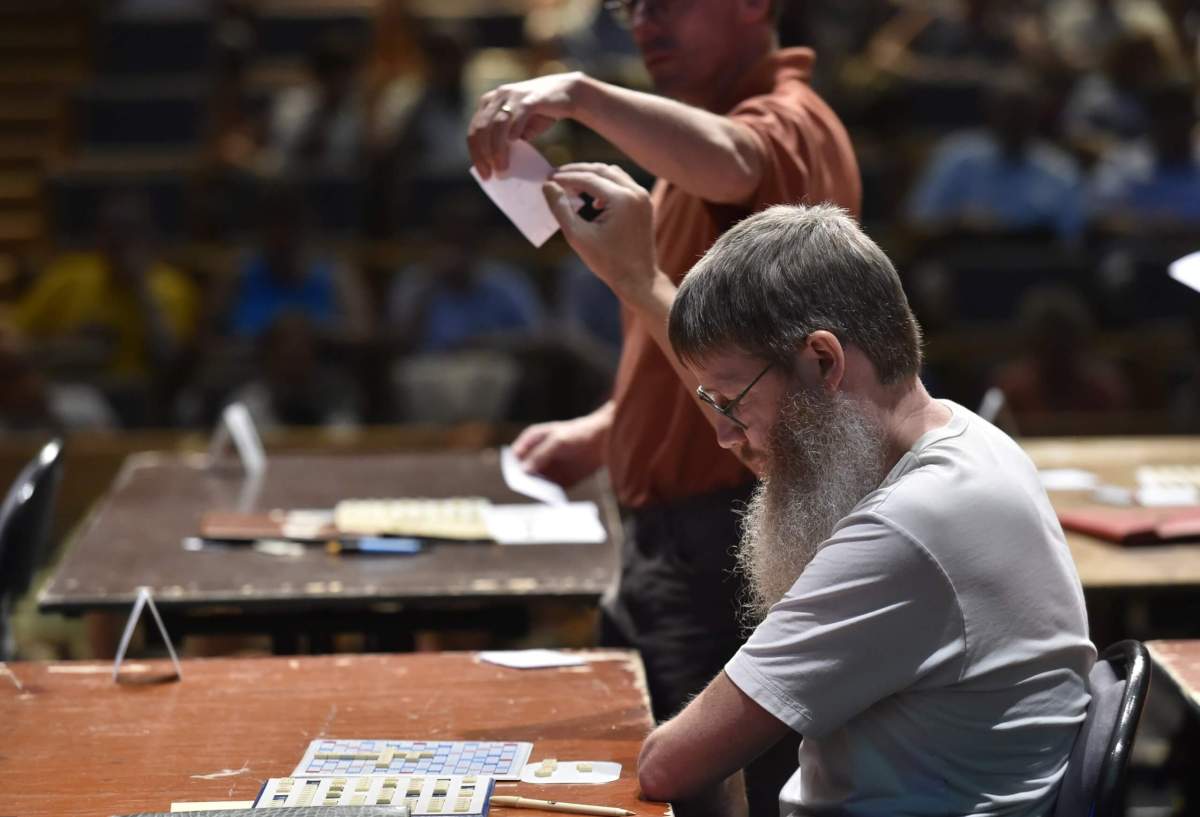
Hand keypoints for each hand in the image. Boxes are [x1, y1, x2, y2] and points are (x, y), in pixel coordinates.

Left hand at [468, 72, 583, 178]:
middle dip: (483, 155)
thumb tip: (497, 165)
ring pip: (497, 125)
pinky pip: (517, 116)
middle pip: (481, 129)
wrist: (567, 93)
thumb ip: (506, 141)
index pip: (474, 131)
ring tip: (502, 168)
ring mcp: (512, 96)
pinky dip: (513, 132)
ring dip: (497, 149)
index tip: (484, 175)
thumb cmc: (541, 114)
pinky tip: (514, 144)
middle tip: (491, 174)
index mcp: (489, 103)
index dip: (476, 154)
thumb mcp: (519, 128)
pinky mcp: (529, 98)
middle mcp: (497, 97)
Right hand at [511, 413, 607, 487]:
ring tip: (543, 492)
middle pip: (524, 472)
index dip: (512, 465)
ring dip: (538, 490)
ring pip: (536, 484)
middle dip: (525, 480)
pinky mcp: (560, 482)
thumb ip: (540, 455)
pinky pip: (551, 492)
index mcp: (532, 441)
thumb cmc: (578, 433)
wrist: (603, 440)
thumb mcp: (558, 441)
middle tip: (527, 486)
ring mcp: (548, 470)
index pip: (515, 455)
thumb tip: (524, 470)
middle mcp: (536, 457)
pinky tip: (555, 497)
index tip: (515, 474)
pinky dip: (551, 495)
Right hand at [542, 163, 657, 304]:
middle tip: (556, 176)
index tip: (548, 179)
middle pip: (602, 170)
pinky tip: (593, 203)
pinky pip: (622, 185)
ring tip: (571, 186)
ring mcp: (643, 197)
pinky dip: (605, 186)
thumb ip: (561, 209)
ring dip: (592, 176)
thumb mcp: (578, 236)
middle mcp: (636, 193)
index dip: (566, 177)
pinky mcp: (645, 204)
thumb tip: (548, 186)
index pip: (589, 178)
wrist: (638, 280)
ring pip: (613, 174)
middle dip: (578, 172)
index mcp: (622, 199)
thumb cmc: (608, 262)